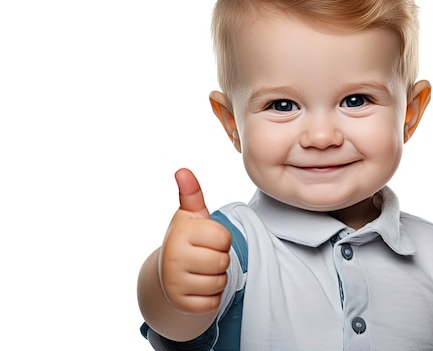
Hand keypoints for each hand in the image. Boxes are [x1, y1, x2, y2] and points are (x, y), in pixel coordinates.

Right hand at [159, 168, 231, 314]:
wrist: (166, 275)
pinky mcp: (182, 305)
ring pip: (220, 282)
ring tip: (201, 271)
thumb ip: (191, 194)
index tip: (207, 239)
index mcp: (180, 234)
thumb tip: (182, 170)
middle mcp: (174, 258)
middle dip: (220, 259)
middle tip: (204, 256)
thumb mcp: (189, 216)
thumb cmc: (186, 240)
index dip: (221, 239)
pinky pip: (214, 302)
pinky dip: (211, 296)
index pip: (224, 238)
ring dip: (217, 278)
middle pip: (223, 261)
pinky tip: (198, 287)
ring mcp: (176, 283)